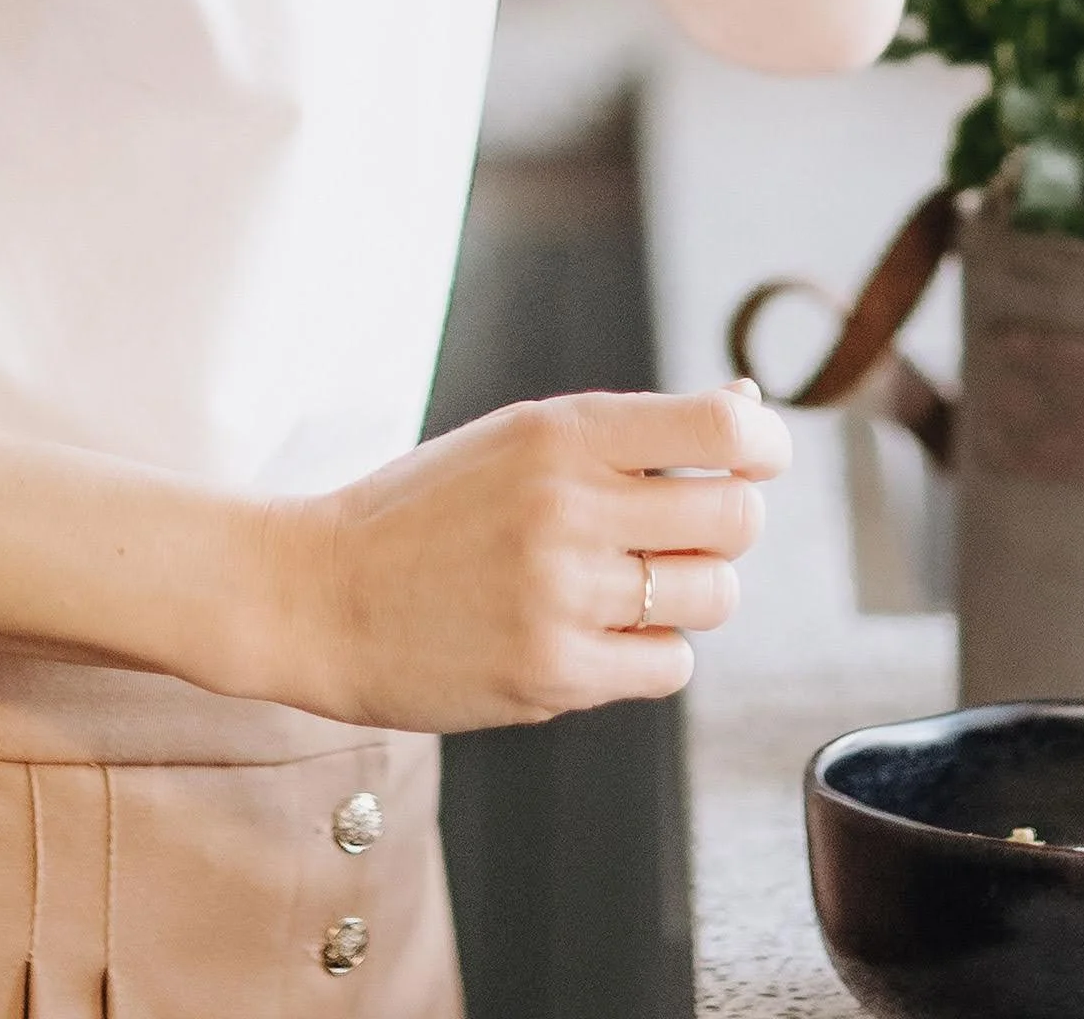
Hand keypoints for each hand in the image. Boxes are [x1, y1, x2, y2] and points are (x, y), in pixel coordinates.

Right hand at [260, 382, 788, 732]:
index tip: (757, 457)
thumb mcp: (519, 437)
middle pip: (735, 519)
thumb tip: (746, 408)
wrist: (320, 594)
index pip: (721, 430)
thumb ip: (631, 430)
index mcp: (560, 432)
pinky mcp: (554, 674)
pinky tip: (598, 633)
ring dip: (690, 594)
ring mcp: (562, 596)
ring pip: (714, 597)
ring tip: (629, 586)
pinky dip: (652, 652)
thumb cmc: (426, 510)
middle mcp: (568, 508)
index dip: (763, 444)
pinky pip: (669, 666)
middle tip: (683, 532)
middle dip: (727, 525)